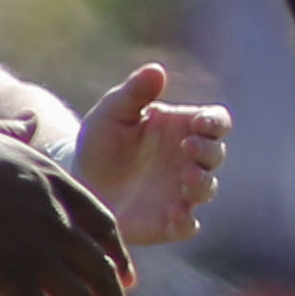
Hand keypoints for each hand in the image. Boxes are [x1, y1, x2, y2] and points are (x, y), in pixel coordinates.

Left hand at [72, 62, 231, 246]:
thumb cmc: (100, 141)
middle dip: (208, 151)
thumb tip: (157, 69)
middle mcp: (189, 160)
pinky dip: (186, 222)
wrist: (77, 181)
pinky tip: (176, 213)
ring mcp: (180, 192)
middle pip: (217, 154)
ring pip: (207, 189)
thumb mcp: (112, 112)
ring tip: (186, 177)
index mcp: (184, 129)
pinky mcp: (166, 222)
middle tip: (188, 146)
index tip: (200, 123)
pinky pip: (187, 226)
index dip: (216, 123)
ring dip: (203, 183)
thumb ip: (134, 92)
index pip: (217, 122)